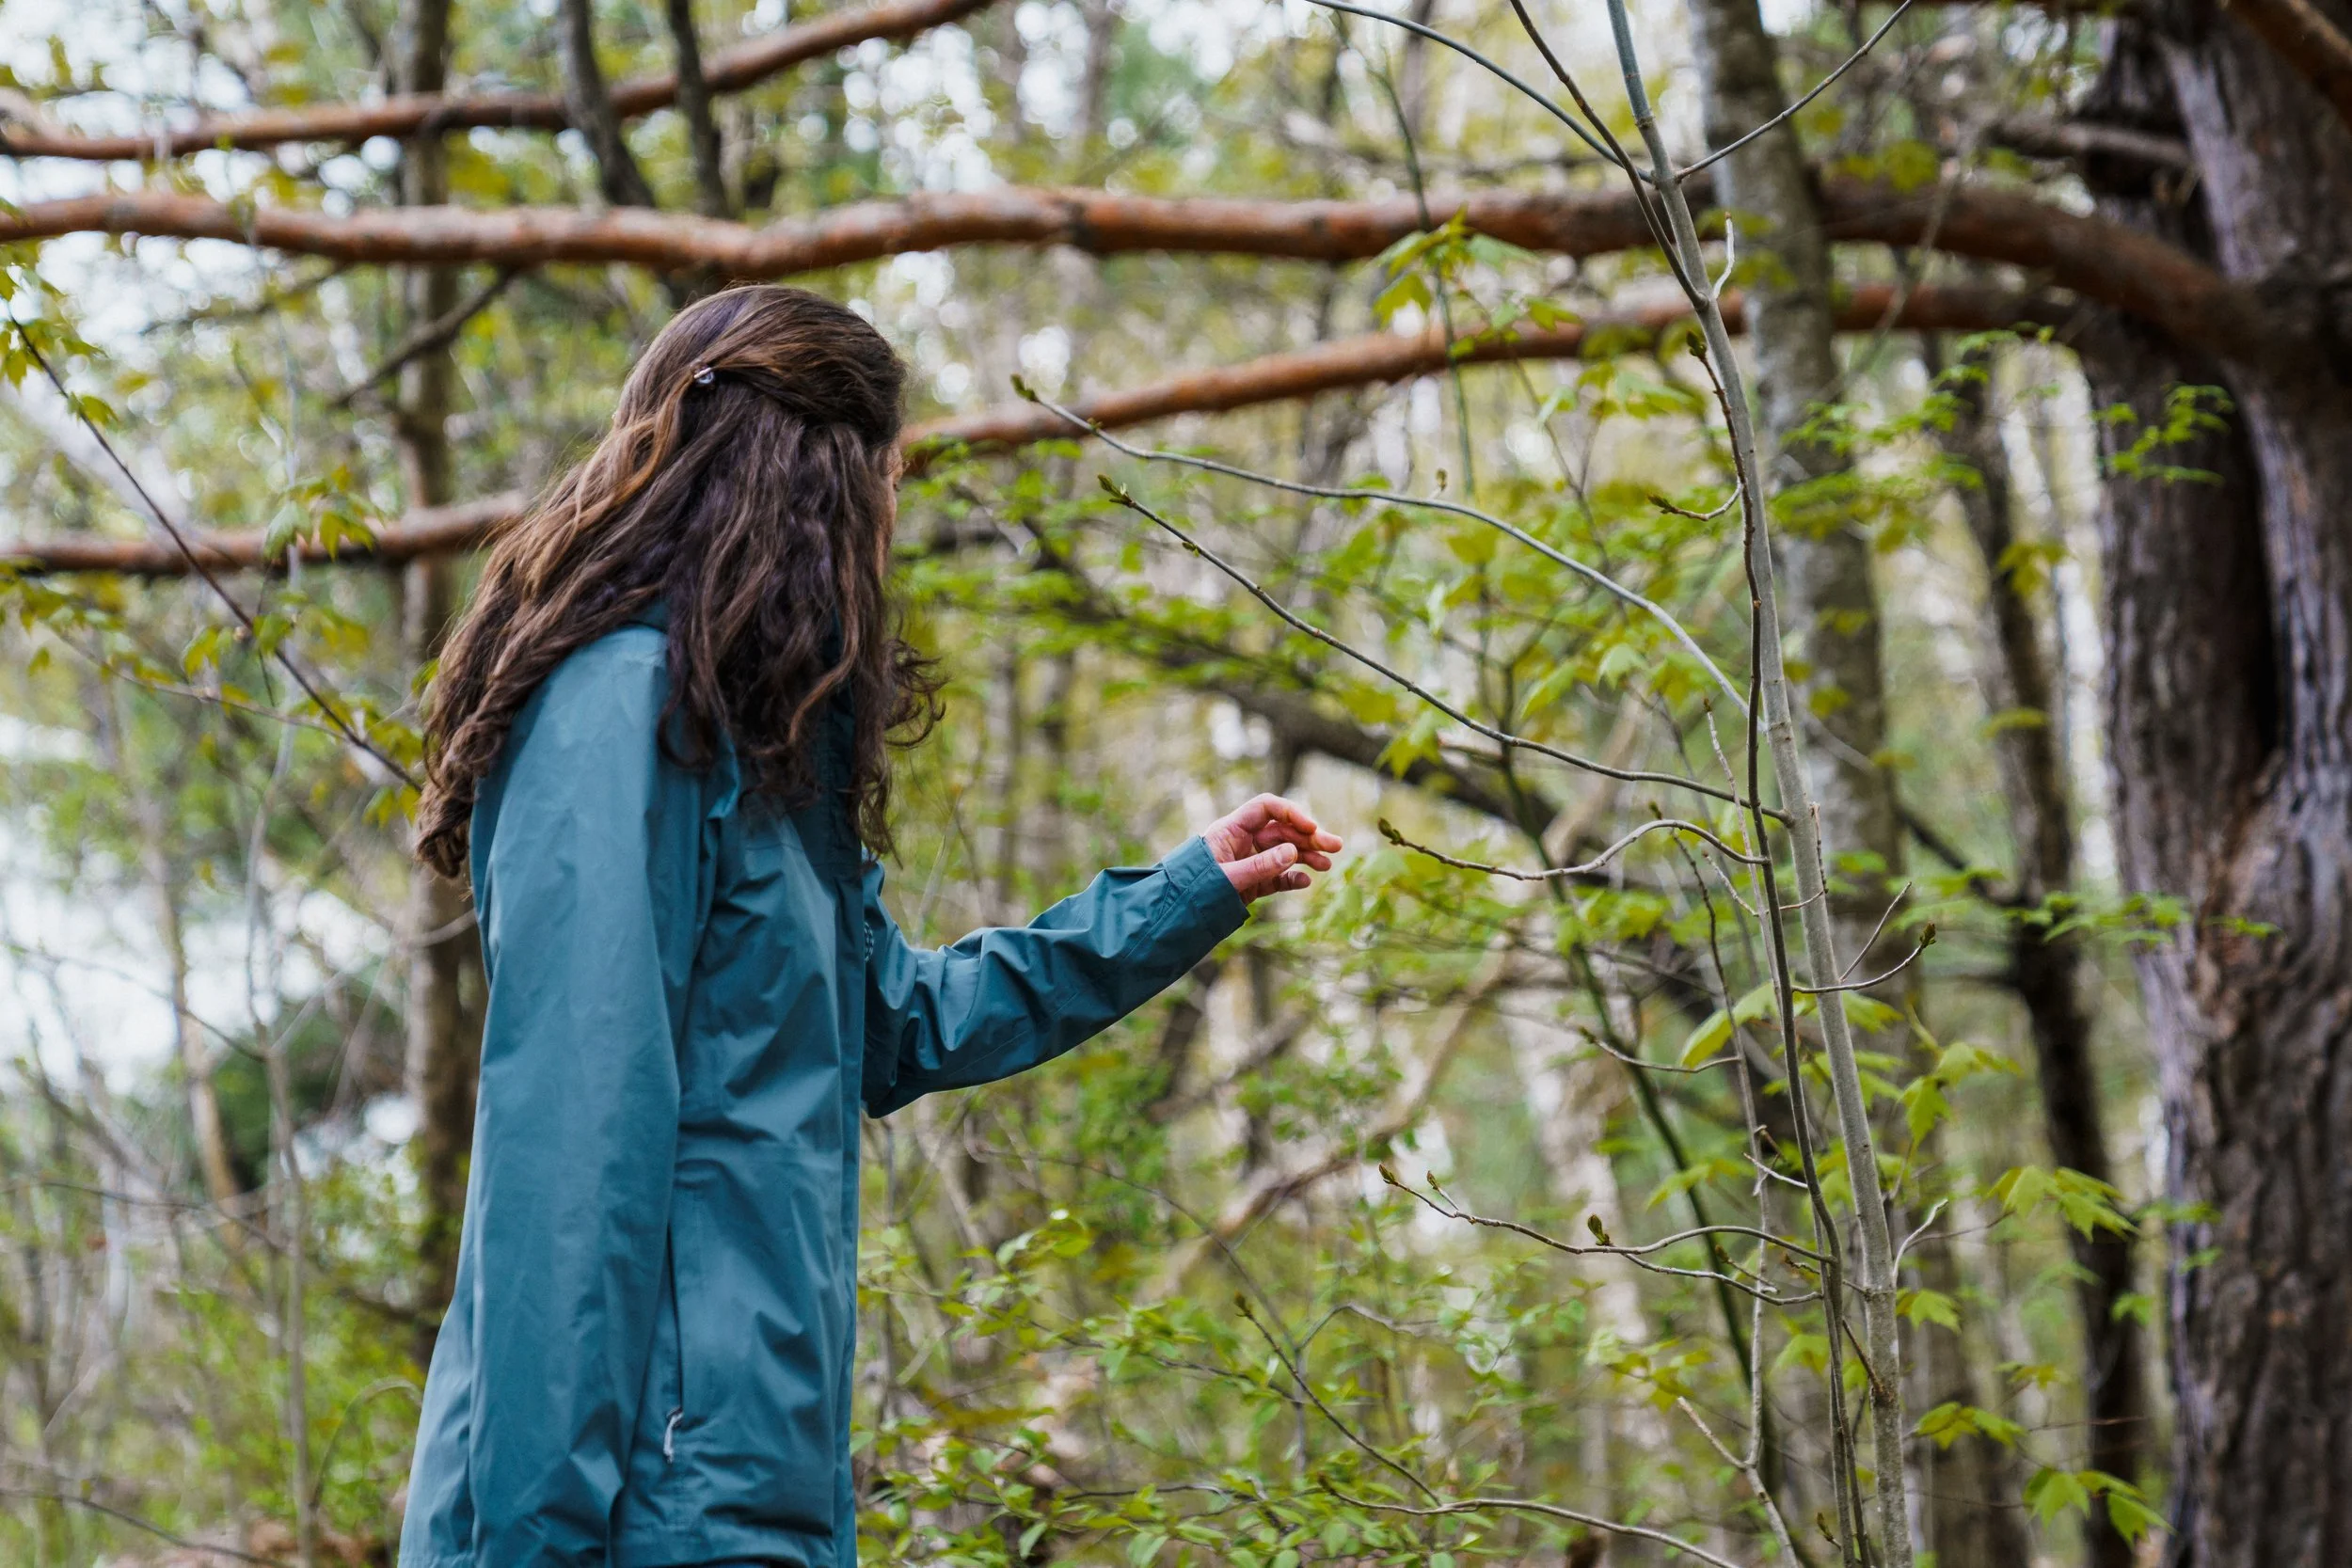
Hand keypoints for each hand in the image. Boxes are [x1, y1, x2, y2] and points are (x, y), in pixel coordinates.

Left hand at [1204, 794, 1343, 902]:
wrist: (1177, 914)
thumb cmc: (1193, 889)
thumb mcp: (1226, 878)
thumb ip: (1259, 866)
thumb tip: (1293, 852)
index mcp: (1231, 829)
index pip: (1265, 809)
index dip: (1290, 813)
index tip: (1311, 826)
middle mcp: (1243, 841)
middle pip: (1282, 831)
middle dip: (1309, 837)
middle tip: (1335, 845)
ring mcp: (1250, 862)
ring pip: (1284, 853)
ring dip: (1308, 856)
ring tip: (1328, 865)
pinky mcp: (1253, 883)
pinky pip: (1278, 876)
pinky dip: (1293, 878)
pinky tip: (1306, 882)